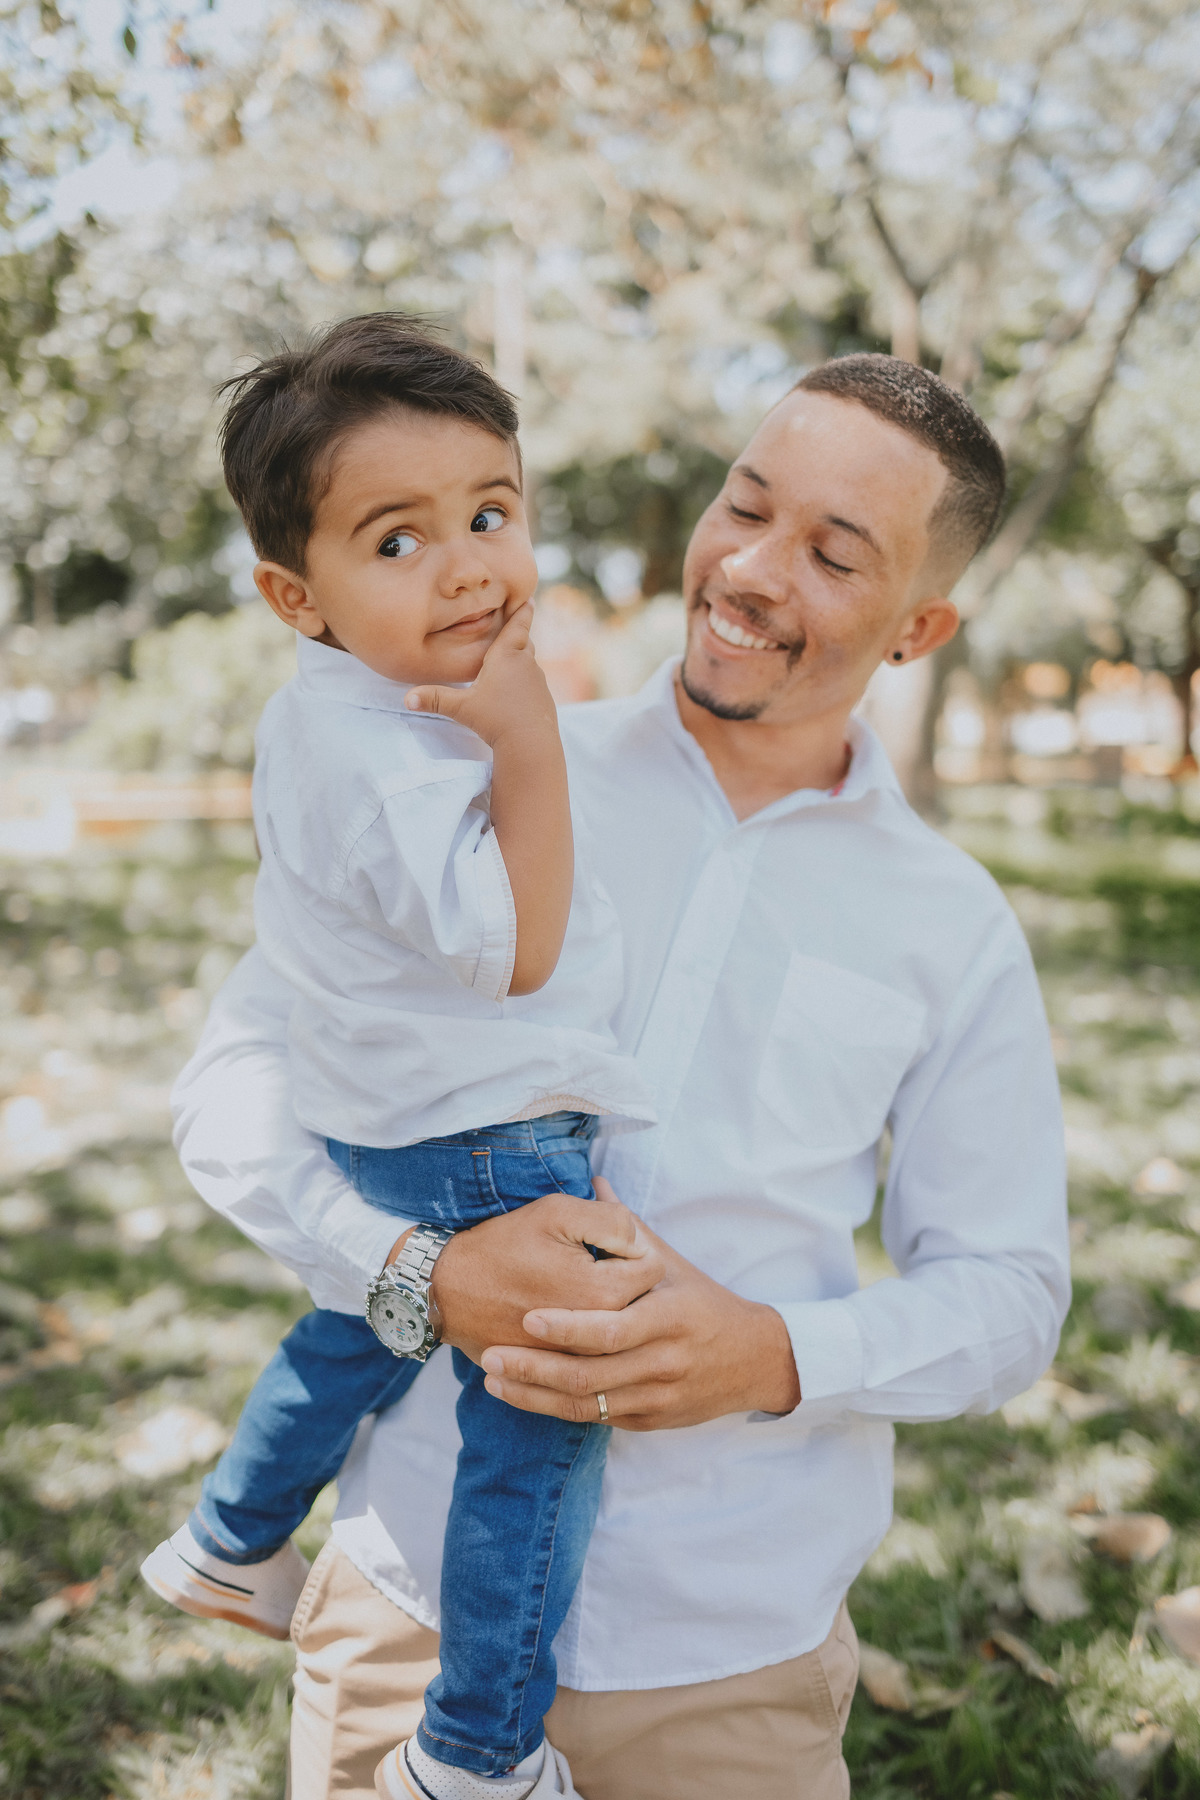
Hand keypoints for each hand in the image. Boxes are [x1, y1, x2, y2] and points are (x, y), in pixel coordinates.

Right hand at [405, 600, 555, 748]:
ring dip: (520, 660)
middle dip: (518, 634)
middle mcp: (525, 664)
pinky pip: (534, 683)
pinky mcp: (544, 699)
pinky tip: (516, 695)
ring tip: (510, 662)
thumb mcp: (462, 708)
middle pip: (524, 642)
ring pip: (529, 663)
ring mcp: (538, 682)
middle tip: (515, 626)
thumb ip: (435, 699)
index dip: (523, 612)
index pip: (516, 627)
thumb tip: (407, 699)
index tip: (530, 599)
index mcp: (505, 657)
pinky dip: (526, 682)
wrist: (531, 744)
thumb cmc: (495, 720)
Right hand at [426, 1190, 664, 1366]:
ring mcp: (578, 1360)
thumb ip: (610, 1220)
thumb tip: (640, 1238)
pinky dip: (594, 1336)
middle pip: (643, 1303)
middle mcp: (597, 1337)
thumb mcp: (556, 1213)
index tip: (611, 1239)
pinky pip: (597, 1354)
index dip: (636, 1245)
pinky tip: (573, 1312)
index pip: (654, 1267)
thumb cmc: (502, 1246)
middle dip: (631, 1279)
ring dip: (616, 1310)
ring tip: (585, 1284)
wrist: (448, 1291)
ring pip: (622, 1332)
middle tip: (602, 1261)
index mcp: (603, 1295)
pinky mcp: (559, 1372)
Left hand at [478, 1179, 800, 1429]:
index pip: (610, 1329)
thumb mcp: (672, 1263)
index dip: (566, 1328)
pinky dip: (556, 1408)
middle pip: (590, 1374)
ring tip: (494, 1378)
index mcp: (669, 1318)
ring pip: (587, 1404)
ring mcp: (655, 1397)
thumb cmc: (703, 1302)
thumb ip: (627, 1230)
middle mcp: (662, 1362)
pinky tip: (523, 1394)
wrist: (754, 1360)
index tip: (526, 1317)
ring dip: (535, 1394)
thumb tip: (595, 1181)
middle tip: (491, 1355)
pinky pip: (597, 1419)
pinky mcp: (649, 1421)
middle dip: (535, 1368)